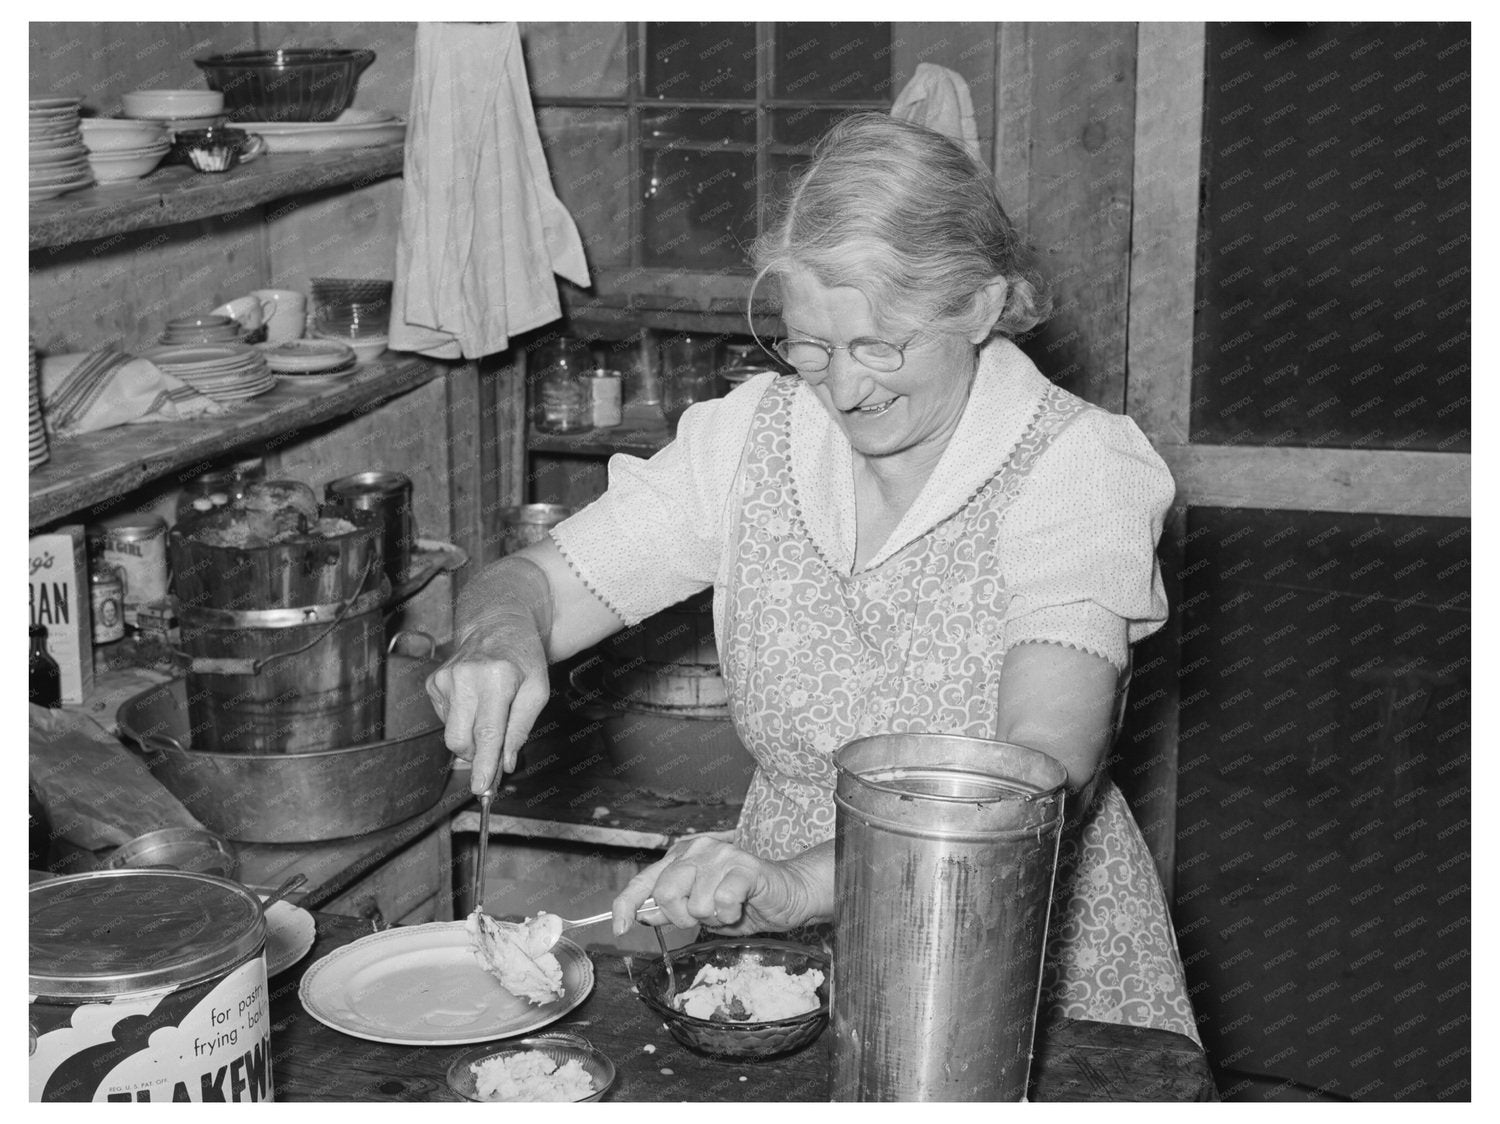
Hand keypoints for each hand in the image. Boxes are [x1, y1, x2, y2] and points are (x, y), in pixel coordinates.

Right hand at [424, 608, 548, 792]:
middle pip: (460, 739)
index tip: (480, 788)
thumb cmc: (522, 657)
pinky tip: (475, 701)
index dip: (484, 764)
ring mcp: (444, 679)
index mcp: (496, 678)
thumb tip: (505, 762)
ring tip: (489, 711)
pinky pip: (446, 719)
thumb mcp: (537, 691)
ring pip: (452, 732)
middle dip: (476, 755)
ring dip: (471, 734)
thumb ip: (520, 728)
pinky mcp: (433, 683)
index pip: (487, 732)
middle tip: (493, 753)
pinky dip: (462, 720)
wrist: (497, 625)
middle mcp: (465, 677)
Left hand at [611, 834, 813, 937]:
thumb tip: (641, 915)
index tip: (619, 929)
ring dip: (713, 917)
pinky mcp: (744, 866)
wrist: (786, 895)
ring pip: (696, 904)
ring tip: (729, 908)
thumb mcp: (699, 910)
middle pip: (665, 893)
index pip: (643, 881)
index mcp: (680, 858)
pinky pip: (721, 901)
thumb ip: (670, 910)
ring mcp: (721, 855)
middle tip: (704, 916)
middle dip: (682, 917)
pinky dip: (730, 914)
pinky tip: (741, 907)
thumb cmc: (742, 902)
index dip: (626, 905)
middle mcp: (697, 851)